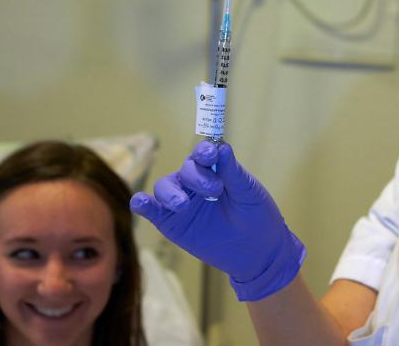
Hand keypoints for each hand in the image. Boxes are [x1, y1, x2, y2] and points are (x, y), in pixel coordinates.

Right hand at [130, 141, 305, 300]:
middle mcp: (195, 183)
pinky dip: (143, 204)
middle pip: (184, 170)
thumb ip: (232, 172)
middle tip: (214, 190)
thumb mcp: (248, 193)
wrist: (257, 251)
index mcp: (215, 170)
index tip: (210, 154)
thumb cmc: (256, 216)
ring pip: (164, 187)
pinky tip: (140, 203)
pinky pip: (153, 210)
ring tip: (183, 205)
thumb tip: (222, 147)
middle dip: (196, 177)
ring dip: (171, 193)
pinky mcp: (172, 223)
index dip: (204, 152)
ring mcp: (182, 203)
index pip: (203, 154)